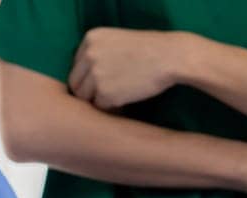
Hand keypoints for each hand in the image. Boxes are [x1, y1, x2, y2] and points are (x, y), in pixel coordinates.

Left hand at [69, 28, 197, 109]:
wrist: (170, 57)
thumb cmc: (151, 49)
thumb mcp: (118, 41)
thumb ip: (99, 54)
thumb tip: (87, 78)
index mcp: (90, 39)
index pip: (77, 65)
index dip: (89, 76)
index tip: (104, 81)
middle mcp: (88, 55)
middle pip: (76, 82)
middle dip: (89, 91)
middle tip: (107, 95)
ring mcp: (95, 74)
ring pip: (85, 97)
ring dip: (99, 100)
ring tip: (117, 99)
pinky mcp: (105, 93)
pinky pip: (100, 106)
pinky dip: (111, 108)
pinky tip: (125, 102)